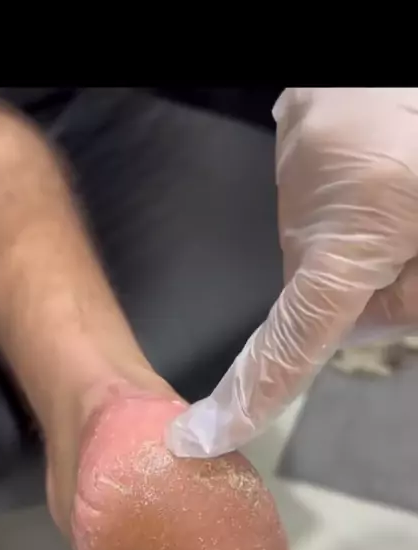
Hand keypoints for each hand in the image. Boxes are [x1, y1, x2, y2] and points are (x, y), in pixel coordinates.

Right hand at [168, 88, 417, 457]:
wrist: (412, 61)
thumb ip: (411, 295)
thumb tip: (369, 317)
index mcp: (347, 237)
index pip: (291, 340)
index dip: (252, 396)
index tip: (204, 437)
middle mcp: (302, 209)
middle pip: (321, 288)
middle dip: (363, 285)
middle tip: (413, 237)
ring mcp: (291, 165)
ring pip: (321, 240)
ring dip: (357, 234)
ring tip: (402, 185)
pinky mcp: (294, 130)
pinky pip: (313, 194)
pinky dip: (345, 193)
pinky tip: (378, 160)